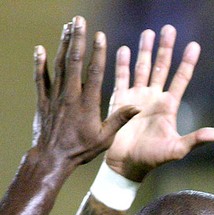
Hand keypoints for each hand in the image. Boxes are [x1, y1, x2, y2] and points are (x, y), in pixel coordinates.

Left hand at [31, 16, 137, 171]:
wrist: (52, 159)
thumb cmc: (81, 150)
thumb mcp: (105, 139)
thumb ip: (119, 120)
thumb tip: (138, 106)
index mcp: (87, 104)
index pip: (94, 73)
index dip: (98, 53)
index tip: (100, 36)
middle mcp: (70, 96)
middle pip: (74, 62)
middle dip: (78, 40)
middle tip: (79, 21)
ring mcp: (54, 97)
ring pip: (58, 66)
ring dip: (62, 45)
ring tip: (67, 28)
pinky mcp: (42, 101)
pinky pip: (40, 78)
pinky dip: (39, 63)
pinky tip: (39, 49)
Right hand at [104, 25, 213, 181]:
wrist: (126, 165)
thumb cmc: (152, 159)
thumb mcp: (178, 149)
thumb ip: (197, 139)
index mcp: (168, 106)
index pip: (180, 79)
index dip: (187, 63)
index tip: (194, 45)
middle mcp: (154, 98)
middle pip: (161, 67)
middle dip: (166, 48)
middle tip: (169, 29)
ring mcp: (136, 97)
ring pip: (142, 68)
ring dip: (145, 51)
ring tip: (148, 33)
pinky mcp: (119, 101)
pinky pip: (120, 77)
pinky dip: (121, 63)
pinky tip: (122, 48)